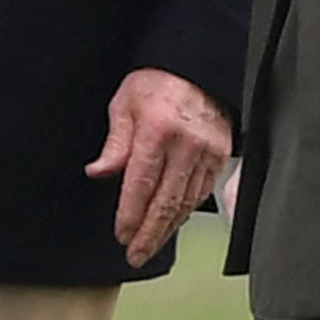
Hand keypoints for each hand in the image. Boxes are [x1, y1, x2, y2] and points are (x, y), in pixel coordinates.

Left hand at [87, 67, 231, 267]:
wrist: (196, 65)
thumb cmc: (157, 82)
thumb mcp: (124, 104)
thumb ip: (114, 143)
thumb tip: (98, 173)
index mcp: (157, 130)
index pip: (141, 184)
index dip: (130, 214)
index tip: (122, 235)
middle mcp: (186, 144)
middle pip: (165, 201)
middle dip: (149, 234)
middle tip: (135, 254)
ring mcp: (207, 151)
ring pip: (185, 202)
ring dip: (167, 229)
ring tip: (151, 246)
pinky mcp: (220, 155)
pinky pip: (201, 192)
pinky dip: (185, 212)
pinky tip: (172, 224)